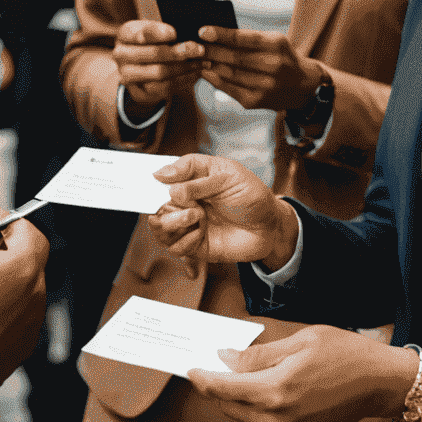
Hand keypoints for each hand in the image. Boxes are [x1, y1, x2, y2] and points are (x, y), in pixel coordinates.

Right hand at [0, 218, 48, 394]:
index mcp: (21, 269)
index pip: (31, 233)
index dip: (14, 226)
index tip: (1, 228)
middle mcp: (35, 295)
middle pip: (29, 264)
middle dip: (8, 257)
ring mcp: (32, 323)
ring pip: (24, 292)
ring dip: (5, 287)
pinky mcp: (23, 345)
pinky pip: (17, 319)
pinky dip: (2, 314)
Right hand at [113, 19, 202, 113]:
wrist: (141, 66)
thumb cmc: (152, 42)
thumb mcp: (153, 30)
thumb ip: (164, 30)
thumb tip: (189, 30)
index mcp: (125, 34)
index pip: (140, 33)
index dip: (158, 33)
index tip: (175, 33)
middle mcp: (121, 54)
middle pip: (153, 54)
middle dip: (179, 52)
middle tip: (199, 49)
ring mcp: (127, 75)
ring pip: (160, 73)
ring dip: (185, 68)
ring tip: (201, 62)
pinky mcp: (139, 91)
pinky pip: (164, 88)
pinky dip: (183, 80)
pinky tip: (195, 73)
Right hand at [149, 153, 296, 268]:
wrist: (270, 225)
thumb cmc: (251, 194)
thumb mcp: (227, 173)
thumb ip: (194, 173)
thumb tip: (163, 176)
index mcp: (190, 182)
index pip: (160, 182)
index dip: (152, 184)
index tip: (153, 184)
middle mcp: (186, 204)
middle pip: (156, 208)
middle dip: (167, 208)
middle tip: (191, 207)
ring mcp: (190, 225)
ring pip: (160, 230)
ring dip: (173, 224)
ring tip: (197, 218)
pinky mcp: (195, 246)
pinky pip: (176, 248)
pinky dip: (185, 242)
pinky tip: (201, 234)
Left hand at [185, 326, 419, 421]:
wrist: (377, 383)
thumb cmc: (342, 353)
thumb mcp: (298, 342)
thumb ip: (258, 355)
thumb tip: (225, 358)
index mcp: (275, 391)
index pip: (223, 389)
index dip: (202, 379)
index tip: (190, 368)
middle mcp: (276, 419)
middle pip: (228, 406)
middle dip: (217, 387)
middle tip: (211, 366)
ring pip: (241, 419)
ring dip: (233, 400)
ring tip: (235, 376)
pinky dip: (250, 411)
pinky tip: (257, 391)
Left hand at [197, 27, 326, 112]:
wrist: (301, 85)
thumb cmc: (281, 56)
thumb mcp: (273, 41)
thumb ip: (247, 38)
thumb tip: (213, 35)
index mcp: (277, 45)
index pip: (244, 38)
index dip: (221, 34)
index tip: (202, 30)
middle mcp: (273, 66)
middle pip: (233, 58)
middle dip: (210, 50)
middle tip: (192, 44)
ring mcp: (265, 86)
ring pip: (228, 74)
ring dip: (209, 65)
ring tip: (196, 57)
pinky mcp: (256, 101)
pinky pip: (228, 88)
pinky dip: (214, 79)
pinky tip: (205, 72)